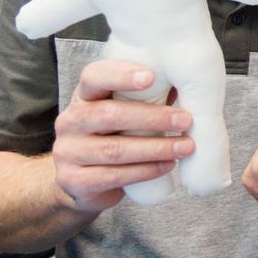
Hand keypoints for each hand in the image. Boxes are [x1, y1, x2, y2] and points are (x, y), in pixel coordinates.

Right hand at [50, 59, 194, 213]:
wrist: (79, 182)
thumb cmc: (111, 137)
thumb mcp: (122, 112)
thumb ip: (148, 97)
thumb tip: (189, 83)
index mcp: (83, 96)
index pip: (93, 77)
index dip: (120, 75)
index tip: (151, 77)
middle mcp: (70, 121)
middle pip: (108, 115)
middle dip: (152, 117)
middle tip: (185, 120)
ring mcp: (68, 152)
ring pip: (114, 149)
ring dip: (155, 148)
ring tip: (186, 146)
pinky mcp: (74, 180)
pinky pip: (114, 175)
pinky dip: (145, 171)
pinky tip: (167, 165)